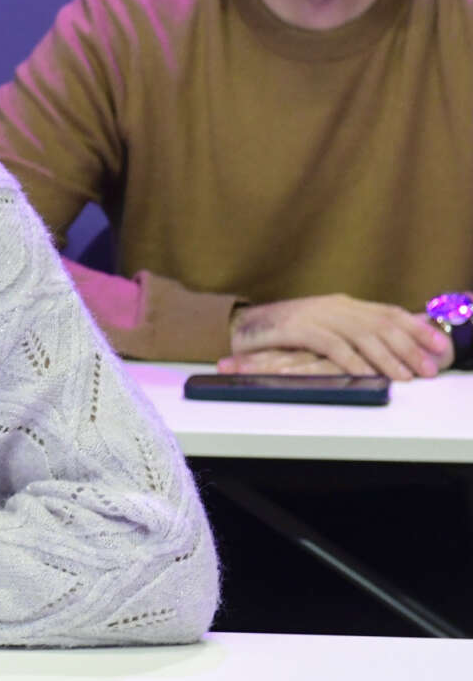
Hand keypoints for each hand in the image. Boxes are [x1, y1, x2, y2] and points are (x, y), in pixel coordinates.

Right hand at [224, 294, 449, 380]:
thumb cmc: (282, 333)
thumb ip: (352, 335)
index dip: (417, 328)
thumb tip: (389, 351)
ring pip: (360, 334)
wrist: (239, 325)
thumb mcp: (324, 330)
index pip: (389, 313)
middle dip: (409, 347)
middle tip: (427, 369)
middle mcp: (333, 305)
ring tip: (403, 376)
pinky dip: (350, 360)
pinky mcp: (296, 328)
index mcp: (343, 304)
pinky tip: (365, 374)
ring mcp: (314, 314)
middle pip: (381, 324)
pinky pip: (330, 345)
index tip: (439, 346)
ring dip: (386, 357)